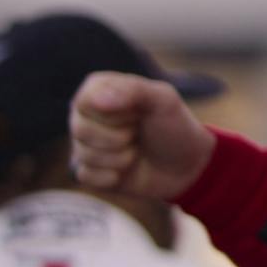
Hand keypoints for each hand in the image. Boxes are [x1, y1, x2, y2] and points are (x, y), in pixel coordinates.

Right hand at [70, 72, 215, 204]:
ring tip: (135, 151)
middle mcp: (84, 116)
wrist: (185, 164)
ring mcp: (83, 145)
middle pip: (81, 130)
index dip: (114, 113)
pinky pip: (86, 176)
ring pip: (85, 155)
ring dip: (120, 158)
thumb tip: (98, 101)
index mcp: (98, 90)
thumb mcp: (163, 99)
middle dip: (119, 137)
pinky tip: (126, 171)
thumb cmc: (173, 126)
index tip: (138, 114)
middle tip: (138, 133)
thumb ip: (133, 90)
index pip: (85, 102)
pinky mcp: (86, 171)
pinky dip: (112, 176)